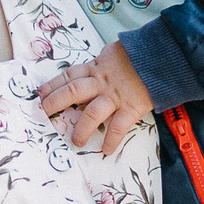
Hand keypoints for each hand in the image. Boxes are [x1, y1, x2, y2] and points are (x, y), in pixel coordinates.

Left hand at [39, 42, 155, 155]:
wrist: (164, 56)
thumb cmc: (141, 54)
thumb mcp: (116, 53)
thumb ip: (103, 62)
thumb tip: (94, 66)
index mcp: (97, 67)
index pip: (69, 75)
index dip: (53, 84)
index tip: (40, 93)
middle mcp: (102, 81)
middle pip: (72, 91)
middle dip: (55, 103)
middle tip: (43, 114)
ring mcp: (115, 95)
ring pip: (91, 113)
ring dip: (81, 128)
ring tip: (76, 141)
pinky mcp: (131, 107)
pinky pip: (118, 126)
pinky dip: (111, 139)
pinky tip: (106, 149)